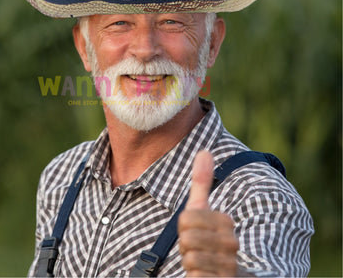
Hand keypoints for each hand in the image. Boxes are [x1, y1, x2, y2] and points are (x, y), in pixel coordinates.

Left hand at [178, 151, 238, 276]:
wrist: (223, 274)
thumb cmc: (207, 238)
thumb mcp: (201, 210)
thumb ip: (202, 181)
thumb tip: (204, 150)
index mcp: (226, 223)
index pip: (186, 218)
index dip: (184, 226)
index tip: (194, 230)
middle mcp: (232, 245)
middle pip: (187, 239)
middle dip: (186, 245)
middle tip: (196, 247)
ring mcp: (230, 267)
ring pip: (191, 260)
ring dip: (190, 263)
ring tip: (201, 261)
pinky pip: (196, 277)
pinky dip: (195, 277)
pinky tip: (204, 275)